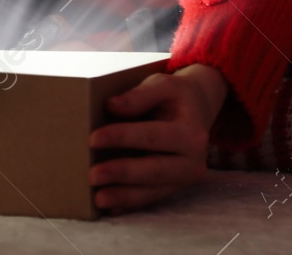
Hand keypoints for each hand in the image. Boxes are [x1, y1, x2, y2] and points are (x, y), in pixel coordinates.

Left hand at [88, 63, 227, 214]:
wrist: (199, 109)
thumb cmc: (176, 96)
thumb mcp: (163, 84)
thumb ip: (139, 95)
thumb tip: (111, 106)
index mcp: (191, 133)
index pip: (152, 135)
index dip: (123, 137)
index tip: (93, 138)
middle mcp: (193, 161)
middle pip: (155, 170)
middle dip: (123, 173)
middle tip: (93, 175)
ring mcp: (185, 178)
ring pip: (153, 191)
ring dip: (125, 196)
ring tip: (99, 198)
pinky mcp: (174, 187)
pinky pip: (151, 198)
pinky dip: (131, 203)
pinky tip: (111, 207)